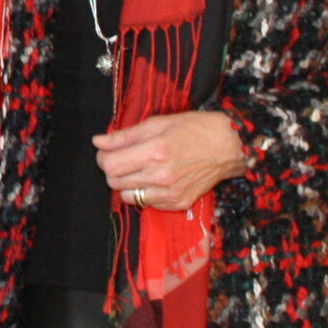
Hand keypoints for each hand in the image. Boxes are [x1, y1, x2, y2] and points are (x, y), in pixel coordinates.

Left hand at [94, 109, 246, 211]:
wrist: (229, 147)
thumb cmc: (194, 129)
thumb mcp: (158, 123)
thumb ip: (125, 136)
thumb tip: (98, 141)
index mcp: (154, 151)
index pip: (109, 166)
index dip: (103, 158)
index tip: (108, 152)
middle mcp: (161, 176)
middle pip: (114, 182)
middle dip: (113, 170)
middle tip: (125, 159)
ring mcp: (170, 193)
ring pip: (128, 197)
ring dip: (127, 184)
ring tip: (140, 169)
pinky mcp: (178, 204)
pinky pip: (147, 204)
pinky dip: (145, 193)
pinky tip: (155, 179)